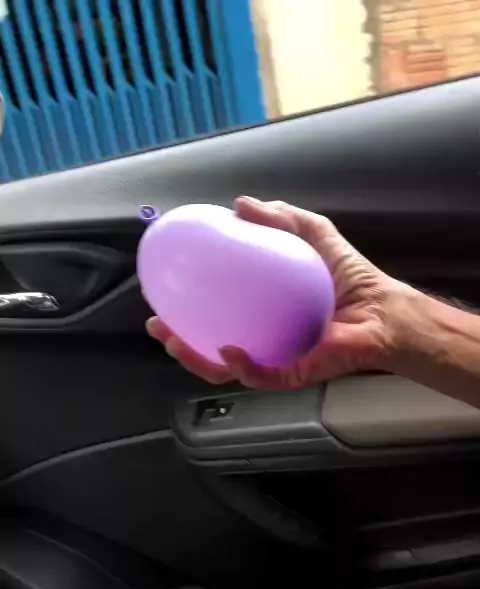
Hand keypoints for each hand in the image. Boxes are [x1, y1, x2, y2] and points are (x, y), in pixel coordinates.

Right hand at [146, 197, 416, 388]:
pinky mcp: (296, 373)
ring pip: (228, 370)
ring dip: (197, 360)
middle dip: (179, 343)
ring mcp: (277, 359)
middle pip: (211, 349)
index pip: (217, 315)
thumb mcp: (313, 235)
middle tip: (160, 326)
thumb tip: (241, 204)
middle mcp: (264, 339)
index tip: (163, 298)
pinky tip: (228, 351)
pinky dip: (243, 366)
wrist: (384, 310)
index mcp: (262, 312)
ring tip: (176, 343)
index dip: (186, 311)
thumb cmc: (352, 279)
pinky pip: (263, 375)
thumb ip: (281, 218)